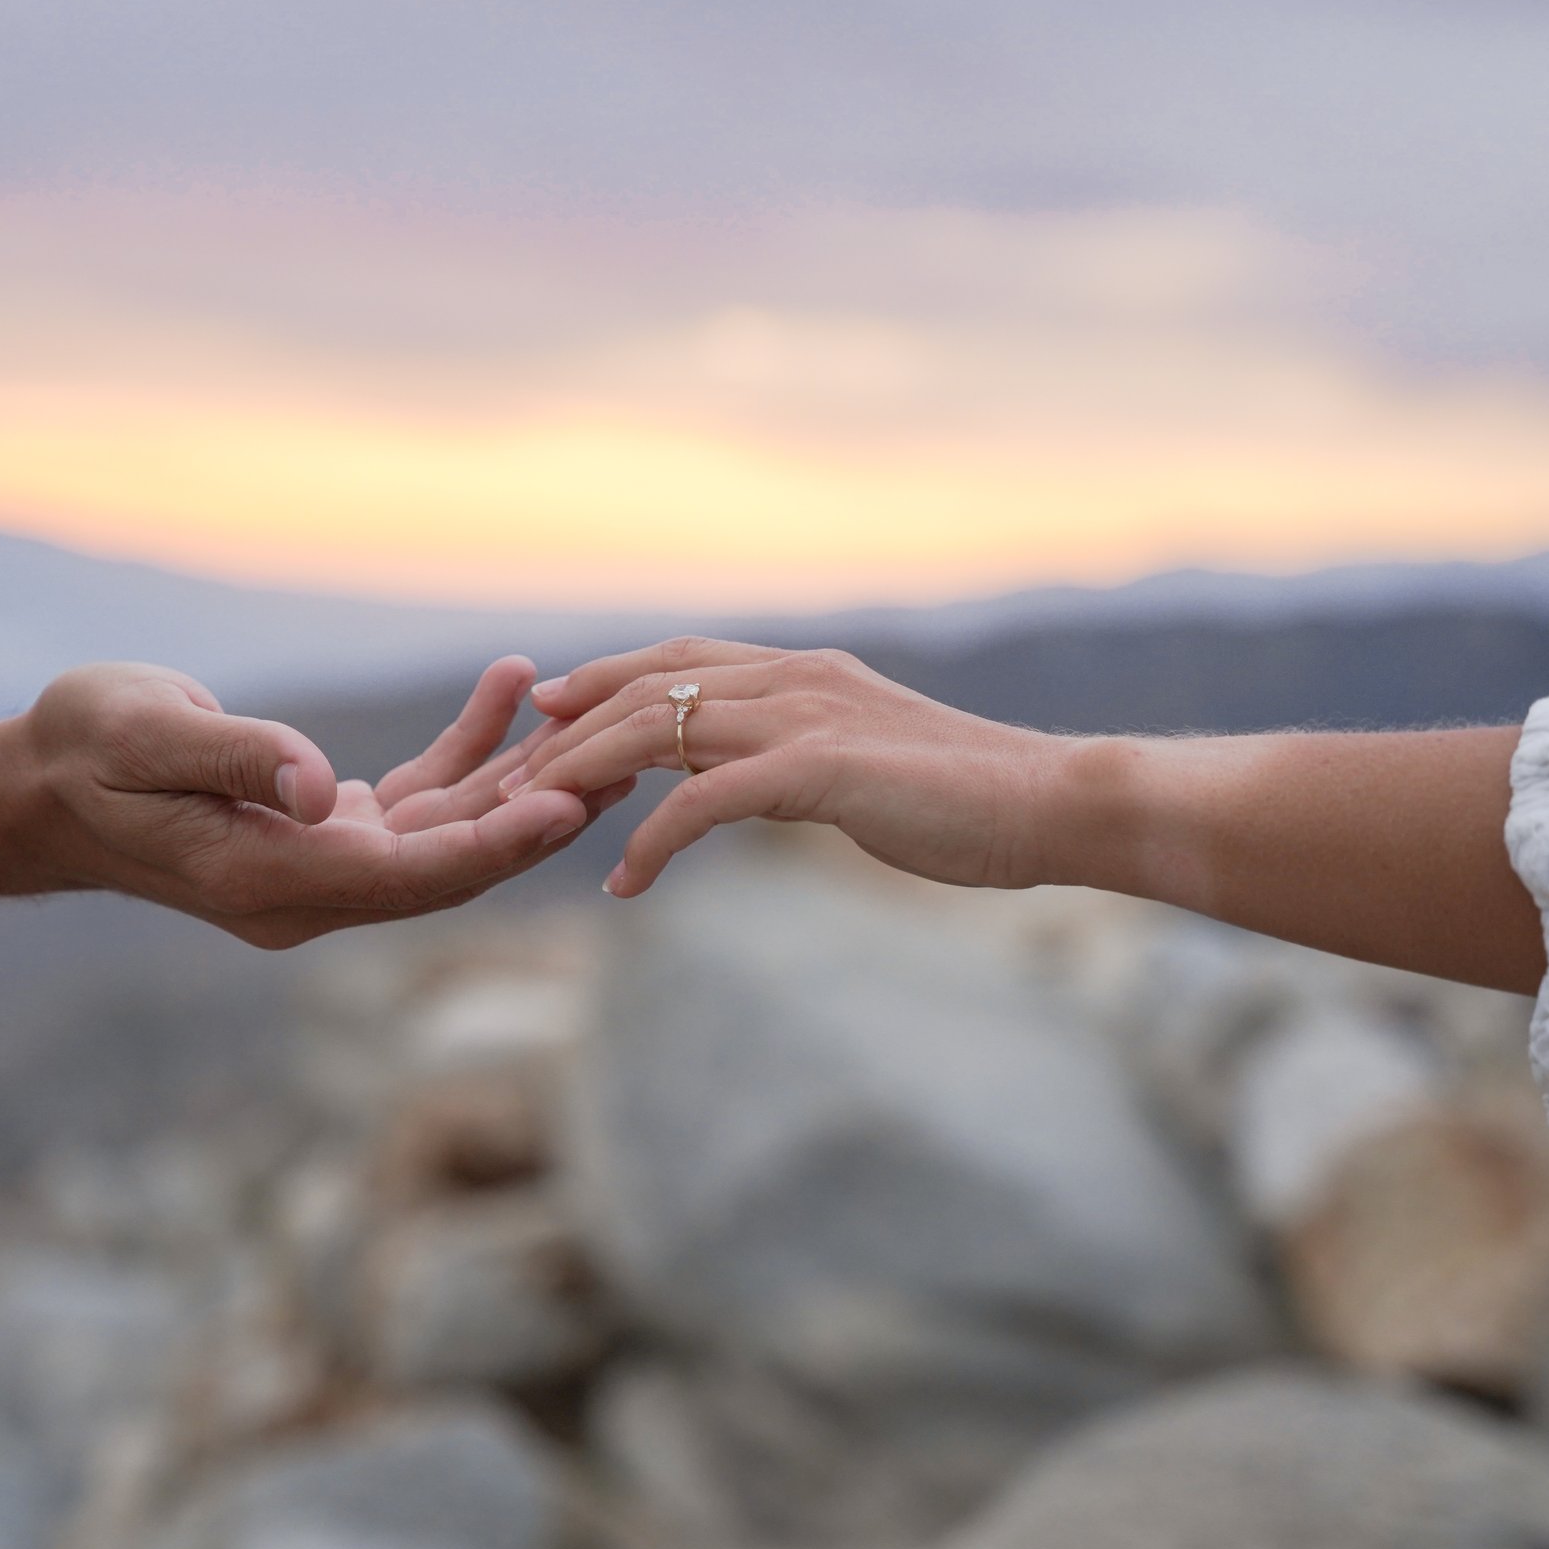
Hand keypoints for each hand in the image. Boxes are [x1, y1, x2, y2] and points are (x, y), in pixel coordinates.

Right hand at [0, 655, 628, 945]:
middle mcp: (309, 887)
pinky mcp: (323, 829)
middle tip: (630, 761)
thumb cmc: (81, 750)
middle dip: (541, 817)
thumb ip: (237, 756)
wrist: (40, 786)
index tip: (568, 805)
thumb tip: (320, 785)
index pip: (410, 876)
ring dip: (521, 782)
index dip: (494, 846)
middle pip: (451, 863)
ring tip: (602, 724)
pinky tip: (508, 686)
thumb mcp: (142, 737)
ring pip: (447, 832)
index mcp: (270, 879)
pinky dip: (465, 749)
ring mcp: (320, 863)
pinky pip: (416, 796)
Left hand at [502, 638, 1064, 897]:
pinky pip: (702, 800)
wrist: (1046, 804)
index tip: (541, 716)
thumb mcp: (864, 766)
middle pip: (644, 690)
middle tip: (503, 782)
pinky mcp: (816, 769)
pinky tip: (626, 885)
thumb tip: (756, 785)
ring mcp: (803, 717)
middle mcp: (792, 678)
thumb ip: (801, 761)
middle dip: (565, 734)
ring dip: (581, 779)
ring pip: (656, 731)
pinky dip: (652, 842)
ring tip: (530, 825)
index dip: (601, 684)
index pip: (674, 663)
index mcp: (801, 672)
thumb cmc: (966, 800)